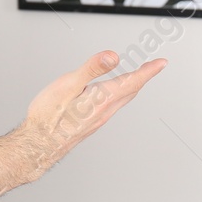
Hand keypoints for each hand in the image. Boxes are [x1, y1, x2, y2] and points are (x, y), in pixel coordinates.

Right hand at [17, 51, 166, 177]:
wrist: (39, 145)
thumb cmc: (49, 117)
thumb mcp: (68, 84)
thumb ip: (92, 69)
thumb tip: (114, 56)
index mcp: (102, 98)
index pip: (132, 80)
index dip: (149, 70)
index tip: (162, 62)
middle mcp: (105, 111)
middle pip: (131, 91)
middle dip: (143, 77)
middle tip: (153, 66)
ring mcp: (98, 120)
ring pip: (122, 100)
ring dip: (132, 86)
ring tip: (136, 78)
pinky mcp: (90, 125)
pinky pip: (112, 108)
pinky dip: (119, 96)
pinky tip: (110, 96)